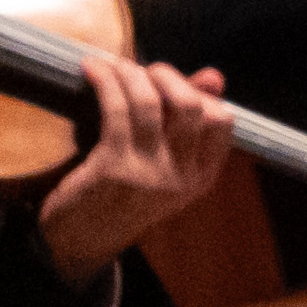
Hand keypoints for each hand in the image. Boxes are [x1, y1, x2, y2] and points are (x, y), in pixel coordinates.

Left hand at [32, 52, 234, 275]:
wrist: (84, 240)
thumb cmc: (123, 196)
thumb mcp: (165, 163)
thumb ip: (186, 121)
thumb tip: (215, 76)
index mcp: (202, 176)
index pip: (222, 122)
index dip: (198, 91)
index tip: (168, 83)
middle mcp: (183, 176)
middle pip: (192, 107)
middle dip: (165, 76)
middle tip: (141, 71)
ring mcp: (150, 173)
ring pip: (150, 102)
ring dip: (128, 73)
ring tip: (111, 67)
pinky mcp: (114, 166)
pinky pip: (116, 109)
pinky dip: (104, 80)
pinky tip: (92, 70)